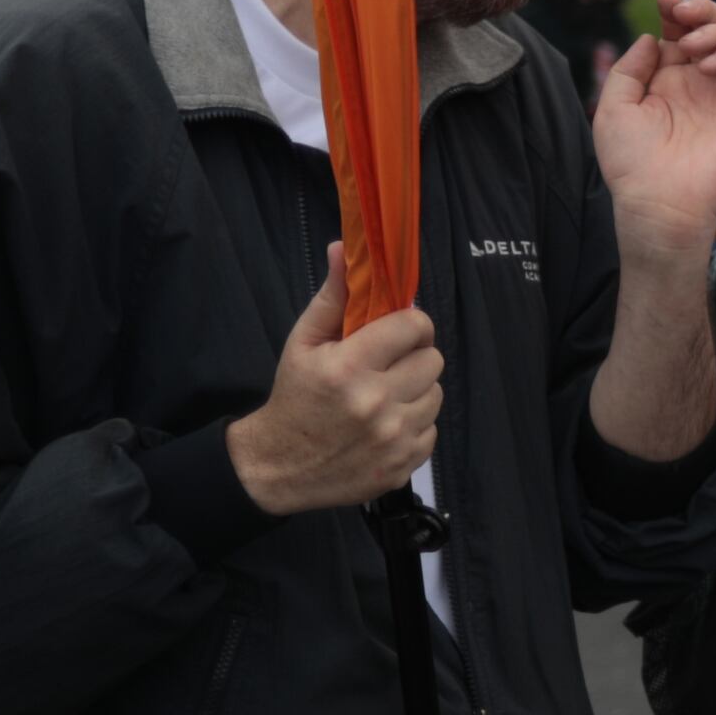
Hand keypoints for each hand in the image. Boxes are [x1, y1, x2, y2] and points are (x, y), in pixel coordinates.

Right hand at [226, 249, 443, 515]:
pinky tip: (385, 424)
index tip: (396, 331)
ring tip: (385, 395)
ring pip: (436, 394)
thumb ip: (332, 297)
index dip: (410, 325)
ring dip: (416, 391)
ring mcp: (392, 437)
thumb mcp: (303, 343)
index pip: (415, 327)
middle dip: (413, 357)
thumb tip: (344, 248)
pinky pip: (432, 430)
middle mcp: (375, 402)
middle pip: (433, 360)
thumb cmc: (294, 396)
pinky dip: (414, 425)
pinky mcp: (402, 465)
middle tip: (388, 365)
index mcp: (349, 367)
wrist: (278, 466)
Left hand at [597, 0, 715, 252]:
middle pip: (715, 27)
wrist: (656, 202)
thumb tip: (653, 39)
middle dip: (702, 9)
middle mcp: (701, 81)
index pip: (682, 31)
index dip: (678, 9)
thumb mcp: (614, 107)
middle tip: (682, 11)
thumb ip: (629, 68)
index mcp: (670, 78)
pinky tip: (709, 65)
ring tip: (693, 47)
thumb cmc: (631, 163)